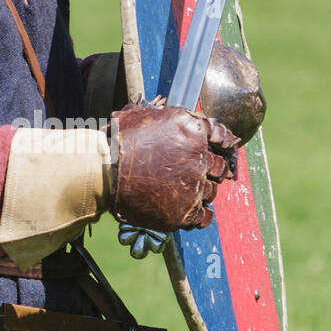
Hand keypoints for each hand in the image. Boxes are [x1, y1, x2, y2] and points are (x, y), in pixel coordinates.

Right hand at [108, 99, 238, 233]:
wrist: (105, 170)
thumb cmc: (119, 140)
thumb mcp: (146, 114)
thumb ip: (167, 116)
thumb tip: (173, 114)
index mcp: (193, 131)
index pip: (221, 136)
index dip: (224, 142)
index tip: (226, 147)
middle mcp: (200, 158)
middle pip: (218, 167)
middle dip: (215, 170)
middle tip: (211, 174)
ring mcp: (194, 186)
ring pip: (211, 191)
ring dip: (205, 191)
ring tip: (191, 192)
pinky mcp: (185, 211)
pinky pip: (204, 216)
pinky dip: (202, 215)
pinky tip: (196, 214)